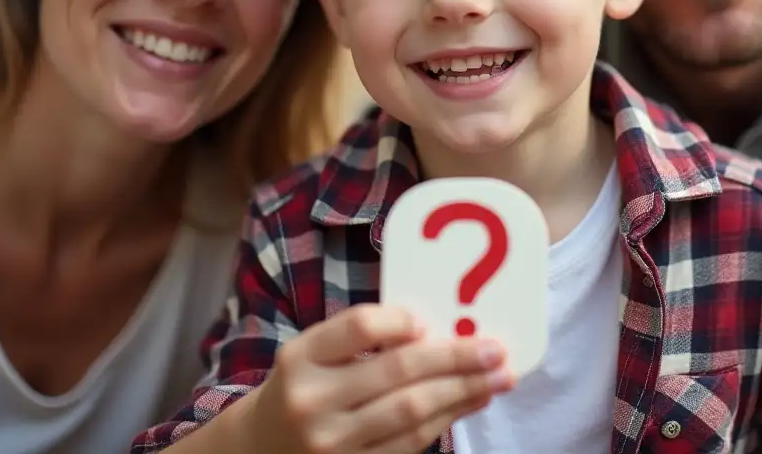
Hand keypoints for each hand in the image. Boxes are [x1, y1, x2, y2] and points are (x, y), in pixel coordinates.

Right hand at [245, 304, 513, 453]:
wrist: (263, 447)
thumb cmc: (305, 385)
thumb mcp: (315, 352)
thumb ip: (361, 337)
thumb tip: (438, 328)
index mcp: (301, 357)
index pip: (357, 327)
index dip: (399, 321)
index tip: (431, 320)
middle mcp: (313, 400)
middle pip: (396, 372)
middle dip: (454, 359)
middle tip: (495, 349)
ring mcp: (332, 443)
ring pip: (411, 411)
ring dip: (463, 392)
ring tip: (498, 377)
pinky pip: (410, 443)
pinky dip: (447, 419)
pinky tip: (471, 401)